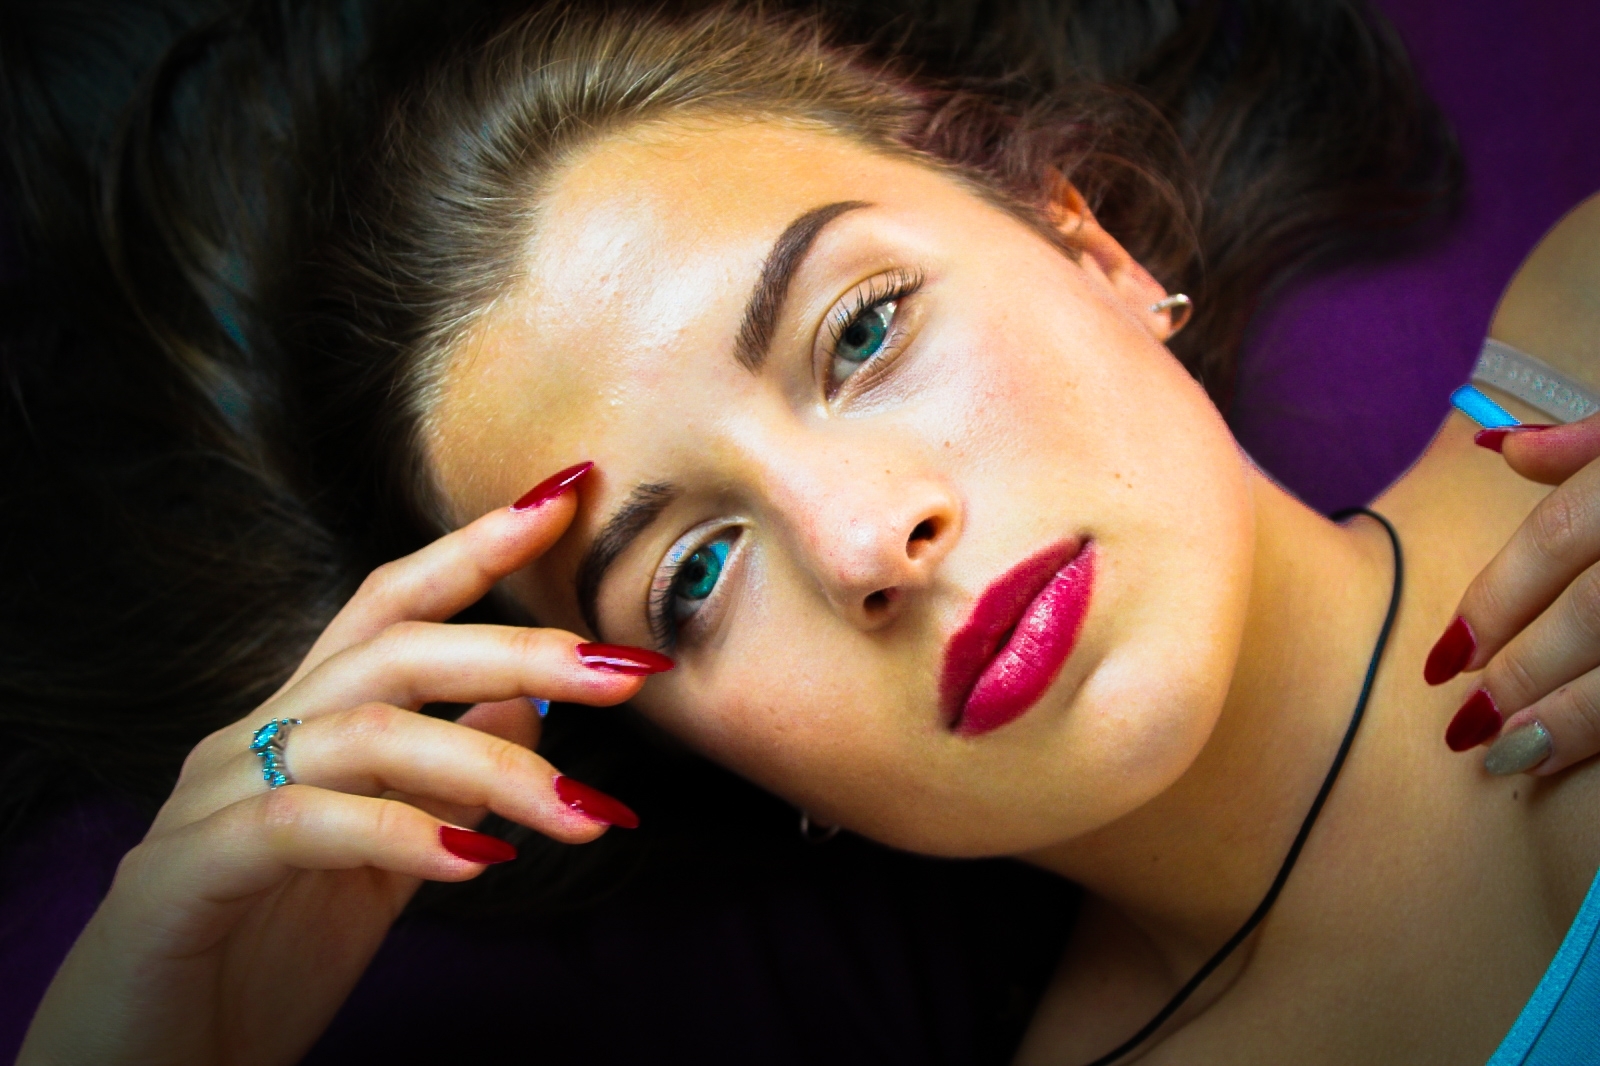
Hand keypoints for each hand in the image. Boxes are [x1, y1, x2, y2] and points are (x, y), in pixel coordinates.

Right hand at [19, 462, 665, 1065]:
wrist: (146, 1064)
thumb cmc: (264, 953)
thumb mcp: (382, 857)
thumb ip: (441, 778)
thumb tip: (528, 708)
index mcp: (303, 723)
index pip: (392, 604)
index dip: (476, 545)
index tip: (569, 497)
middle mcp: (253, 737)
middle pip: (396, 650)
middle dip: (520, 651)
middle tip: (627, 674)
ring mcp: (212, 798)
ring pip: (367, 732)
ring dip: (493, 770)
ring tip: (583, 813)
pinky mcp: (184, 874)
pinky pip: (300, 825)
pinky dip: (398, 834)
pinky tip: (476, 860)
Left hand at [1428, 413, 1599, 774]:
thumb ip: (1585, 443)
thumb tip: (1493, 446)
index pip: (1557, 537)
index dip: (1495, 604)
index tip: (1442, 665)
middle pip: (1597, 611)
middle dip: (1527, 673)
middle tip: (1467, 728)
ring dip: (1580, 716)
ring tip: (1516, 757)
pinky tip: (1579, 756)